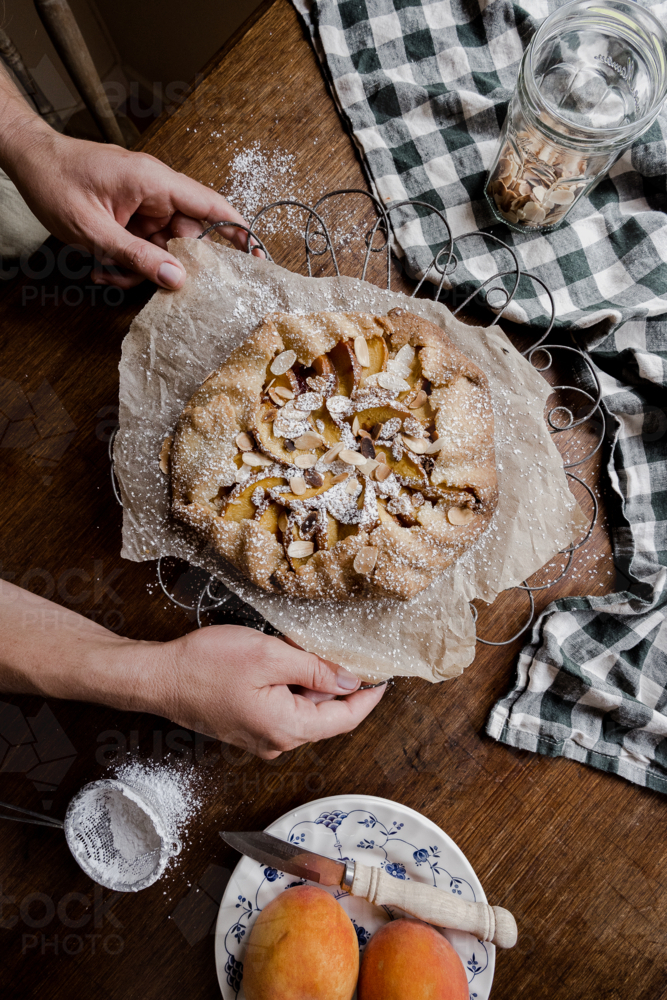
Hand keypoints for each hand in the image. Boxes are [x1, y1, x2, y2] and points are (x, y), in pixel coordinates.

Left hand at [3, 119, 256, 289]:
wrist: (26, 160)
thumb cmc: (56, 181)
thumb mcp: (94, 230)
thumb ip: (137, 257)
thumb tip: (176, 280)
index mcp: (154, 182)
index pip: (211, 206)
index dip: (238, 232)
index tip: (258, 257)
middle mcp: (155, 191)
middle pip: (186, 237)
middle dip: (171, 266)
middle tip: (159, 287)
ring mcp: (142, 203)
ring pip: (161, 248)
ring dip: (139, 267)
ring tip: (107, 271)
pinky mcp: (129, 214)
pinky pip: (142, 245)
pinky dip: (125, 261)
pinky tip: (100, 265)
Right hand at [140, 625, 385, 758]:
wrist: (159, 678)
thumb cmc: (206, 665)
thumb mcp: (270, 656)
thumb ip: (316, 670)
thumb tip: (351, 681)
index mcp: (287, 728)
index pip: (344, 720)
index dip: (368, 699)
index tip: (384, 679)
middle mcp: (276, 741)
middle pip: (325, 716)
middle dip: (339, 686)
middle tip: (348, 653)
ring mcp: (260, 738)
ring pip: (304, 711)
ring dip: (313, 684)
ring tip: (309, 651)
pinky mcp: (247, 727)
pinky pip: (283, 709)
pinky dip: (293, 688)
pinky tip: (286, 663)